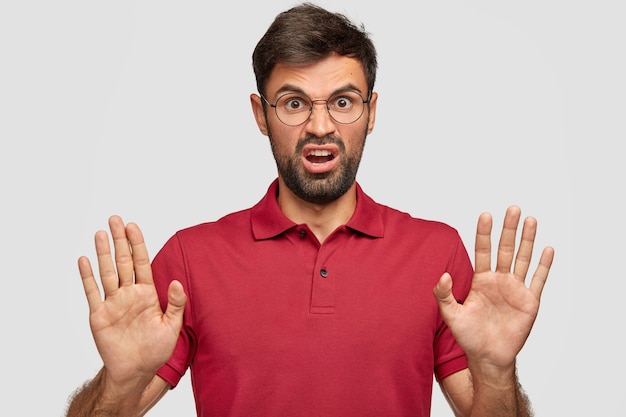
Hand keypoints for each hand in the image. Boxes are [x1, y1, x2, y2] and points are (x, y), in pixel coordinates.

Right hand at [78, 216, 185, 384]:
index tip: (133, 226)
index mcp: (148, 294)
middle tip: (115, 219)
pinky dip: (87, 276)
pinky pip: (92, 292)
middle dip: (120, 240)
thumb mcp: (172, 327)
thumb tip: (178, 282)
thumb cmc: (155, 350)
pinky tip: (84, 260)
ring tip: (100, 233)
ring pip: (107, 272)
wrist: (135, 371)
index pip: (142, 263)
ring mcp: (113, 303)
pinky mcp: (99, 315)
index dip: (137, 244)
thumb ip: (176, 304)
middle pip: (123, 261)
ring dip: (103, 253)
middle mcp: (129, 294)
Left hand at [434, 206, 553, 370]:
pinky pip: (538, 280)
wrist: (487, 356)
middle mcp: (499, 280)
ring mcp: (515, 289)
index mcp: (481, 280)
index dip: (484, 233)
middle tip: (512, 209)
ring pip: (523, 259)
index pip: (483, 251)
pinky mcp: (529, 301)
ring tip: (530, 220)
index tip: (486, 215)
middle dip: (509, 229)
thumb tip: (442, 275)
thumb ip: (443, 294)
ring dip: (528, 240)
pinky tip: (548, 249)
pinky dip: (544, 265)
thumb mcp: (450, 315)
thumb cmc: (468, 336)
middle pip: (505, 249)